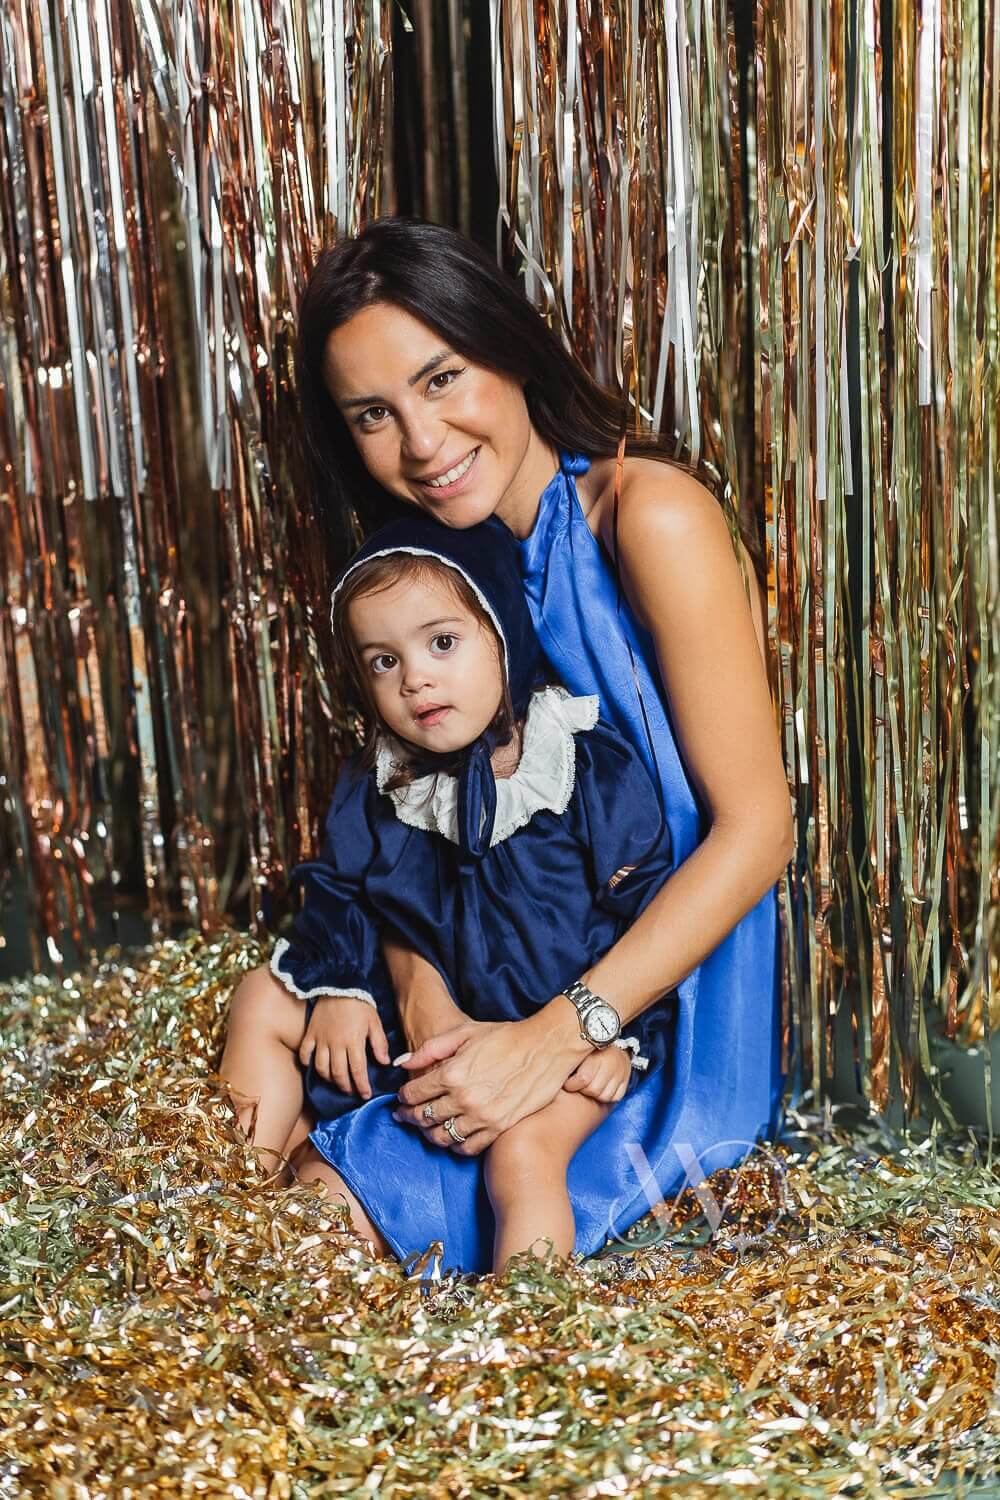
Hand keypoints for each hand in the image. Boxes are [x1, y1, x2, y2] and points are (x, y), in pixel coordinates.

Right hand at [298, 997, 389, 1100]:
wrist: (340, 985)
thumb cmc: (360, 1005)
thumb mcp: (375, 1023)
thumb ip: (379, 1044)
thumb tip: (384, 1062)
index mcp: (354, 1042)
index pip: (358, 1071)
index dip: (362, 1086)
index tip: (365, 1095)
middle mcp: (336, 1044)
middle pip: (338, 1074)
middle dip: (346, 1086)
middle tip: (352, 1091)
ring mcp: (321, 1040)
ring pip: (321, 1068)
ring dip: (329, 1079)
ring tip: (336, 1082)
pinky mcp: (310, 1034)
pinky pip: (304, 1053)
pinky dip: (307, 1063)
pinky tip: (314, 1068)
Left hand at [392, 1010, 589, 1155]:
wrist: (546, 1048)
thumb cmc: (505, 1036)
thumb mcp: (465, 1032)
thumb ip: (430, 1049)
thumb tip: (402, 1064)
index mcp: (452, 1073)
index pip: (414, 1094)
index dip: (403, 1098)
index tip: (401, 1098)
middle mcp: (464, 1098)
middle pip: (423, 1118)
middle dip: (409, 1117)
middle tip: (405, 1116)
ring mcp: (482, 1116)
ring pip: (442, 1136)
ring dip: (429, 1133)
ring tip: (426, 1128)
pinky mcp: (499, 1128)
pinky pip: (468, 1147)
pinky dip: (455, 1146)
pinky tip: (453, 1137)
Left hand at [561, 1043, 630, 1102]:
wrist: (609, 1041)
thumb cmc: (585, 1048)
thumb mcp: (576, 1051)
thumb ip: (566, 1059)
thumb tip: (546, 1073)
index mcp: (596, 1055)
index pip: (583, 1079)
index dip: (571, 1085)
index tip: (567, 1082)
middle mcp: (611, 1064)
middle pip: (593, 1090)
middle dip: (583, 1089)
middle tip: (578, 1083)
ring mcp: (620, 1073)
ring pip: (605, 1096)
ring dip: (594, 1094)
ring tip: (589, 1084)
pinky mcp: (626, 1081)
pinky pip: (615, 1097)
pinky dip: (606, 1095)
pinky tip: (600, 1086)